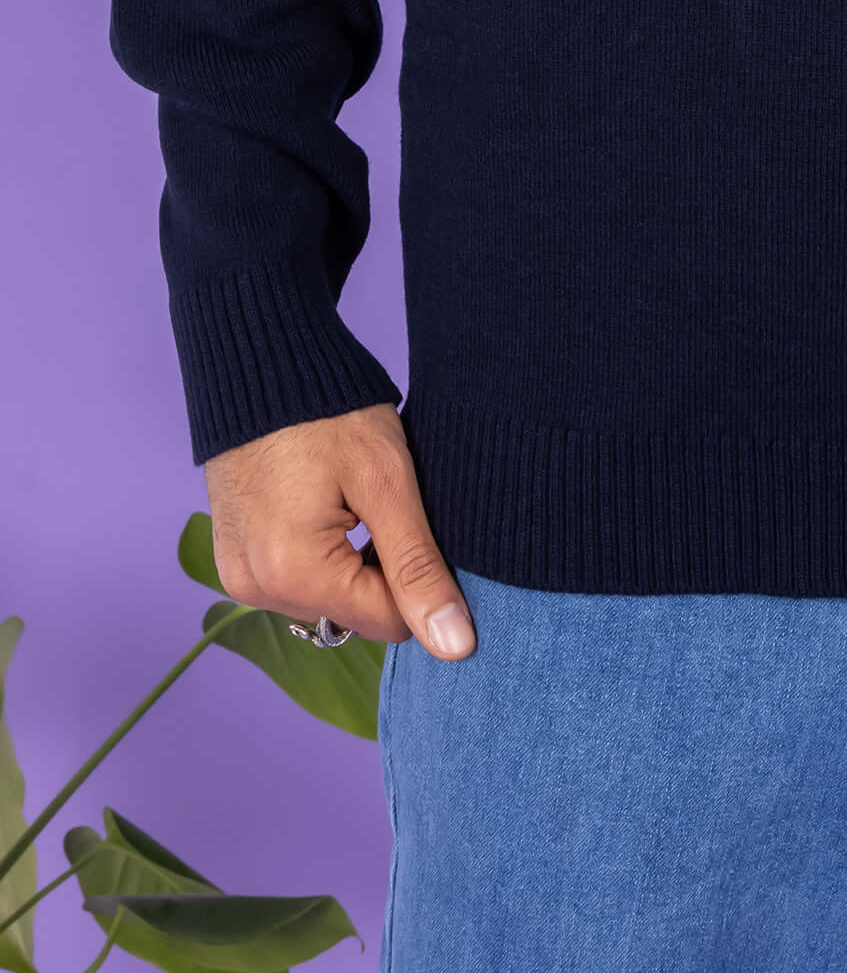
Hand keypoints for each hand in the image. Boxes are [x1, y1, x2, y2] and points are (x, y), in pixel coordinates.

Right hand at [206, 401, 475, 658]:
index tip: (423, 523)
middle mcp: (254, 587)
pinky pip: (292, 579)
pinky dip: (319, 553)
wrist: (261, 359)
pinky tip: (326, 503)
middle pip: (352, 612)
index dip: (419, 577)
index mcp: (292, 573)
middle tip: (383, 502)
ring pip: (325, 598)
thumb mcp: (388, 482)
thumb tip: (455, 647)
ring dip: (350, 561)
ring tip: (351, 497)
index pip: (388, 622)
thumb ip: (419, 568)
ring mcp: (237, 574)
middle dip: (381, 568)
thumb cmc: (329, 410)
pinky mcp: (232, 557)